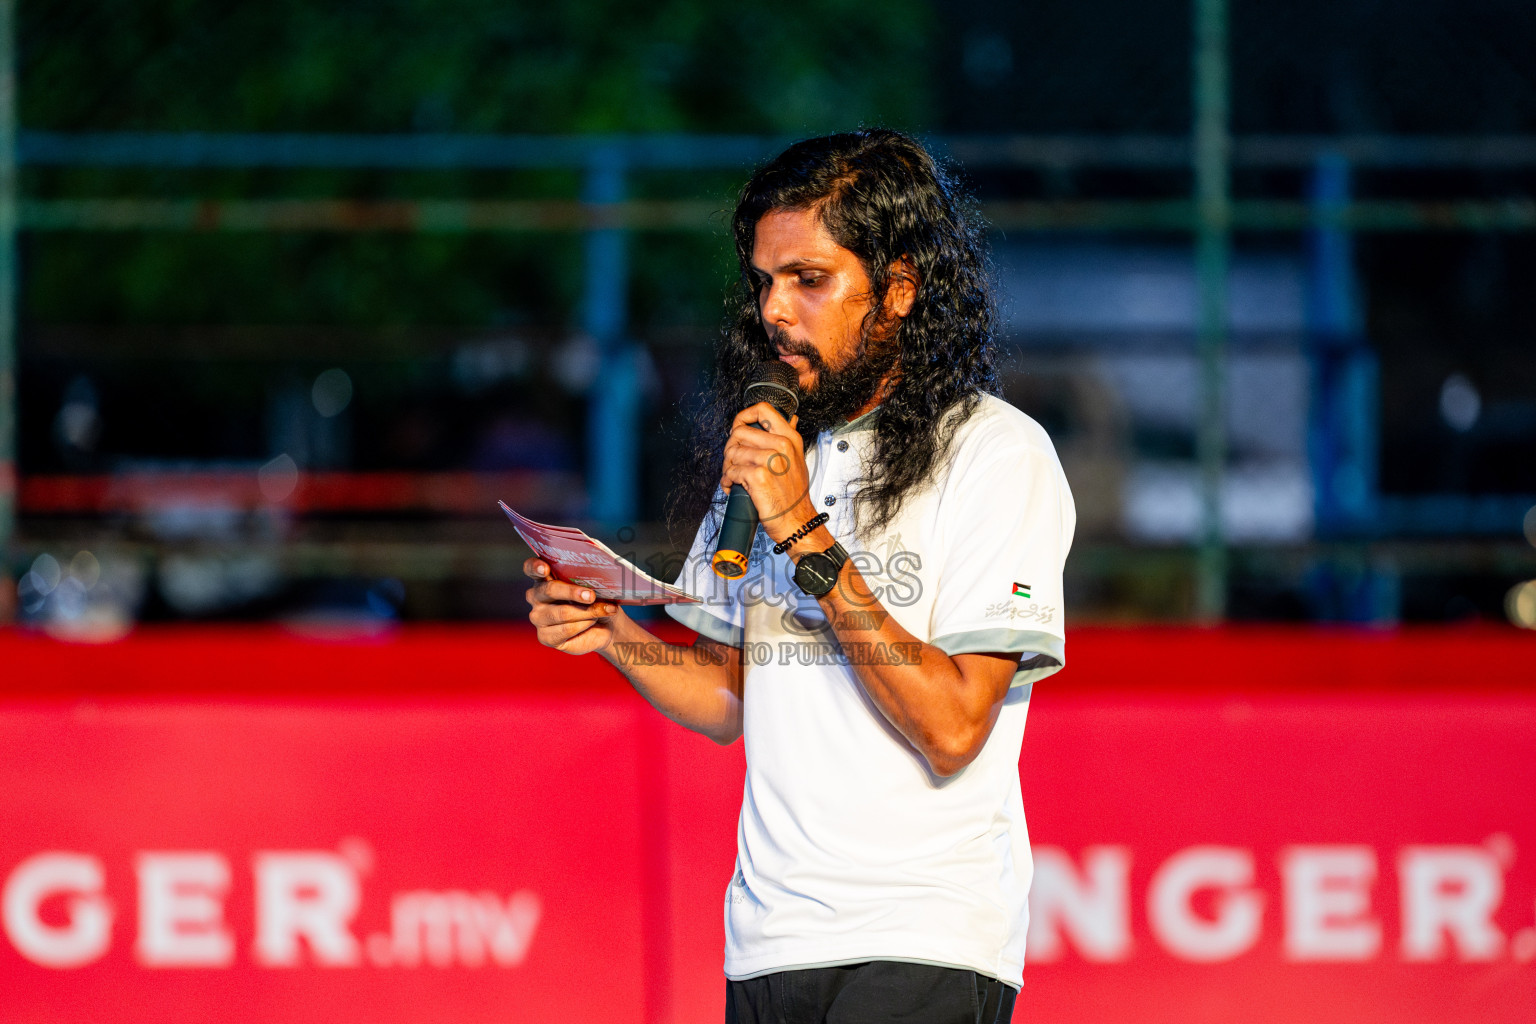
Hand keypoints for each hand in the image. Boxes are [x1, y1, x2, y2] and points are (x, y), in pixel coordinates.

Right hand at [523, 558, 622, 655]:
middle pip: (549, 590)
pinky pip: (566, 630)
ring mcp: (538, 617)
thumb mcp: (594, 586)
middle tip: (591, 596)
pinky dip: (585, 625)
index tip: (545, 568)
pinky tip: (592, 622)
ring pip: (563, 613)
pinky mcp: (545, 637)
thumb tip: (595, 579)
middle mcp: (536, 596)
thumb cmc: (597, 600)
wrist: (606, 626)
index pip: (531, 568)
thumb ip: (588, 580)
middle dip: (572, 592)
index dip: (535, 567)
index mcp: (545, 577)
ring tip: (603, 610)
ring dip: (588, 612)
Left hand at [719, 401, 817, 543]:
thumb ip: (787, 441)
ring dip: (727, 467)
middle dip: (730, 449)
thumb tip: (787, 420)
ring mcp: (770, 460)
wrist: (797, 522)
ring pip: (733, 452)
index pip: (763, 410)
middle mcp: (782, 446)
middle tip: (733, 462)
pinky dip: (727, 481)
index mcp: (790, 438)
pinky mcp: (758, 475)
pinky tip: (733, 487)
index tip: (737, 428)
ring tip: (733, 478)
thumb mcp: (797, 461)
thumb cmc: (794, 497)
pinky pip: (731, 471)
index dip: (743, 416)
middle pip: (740, 432)